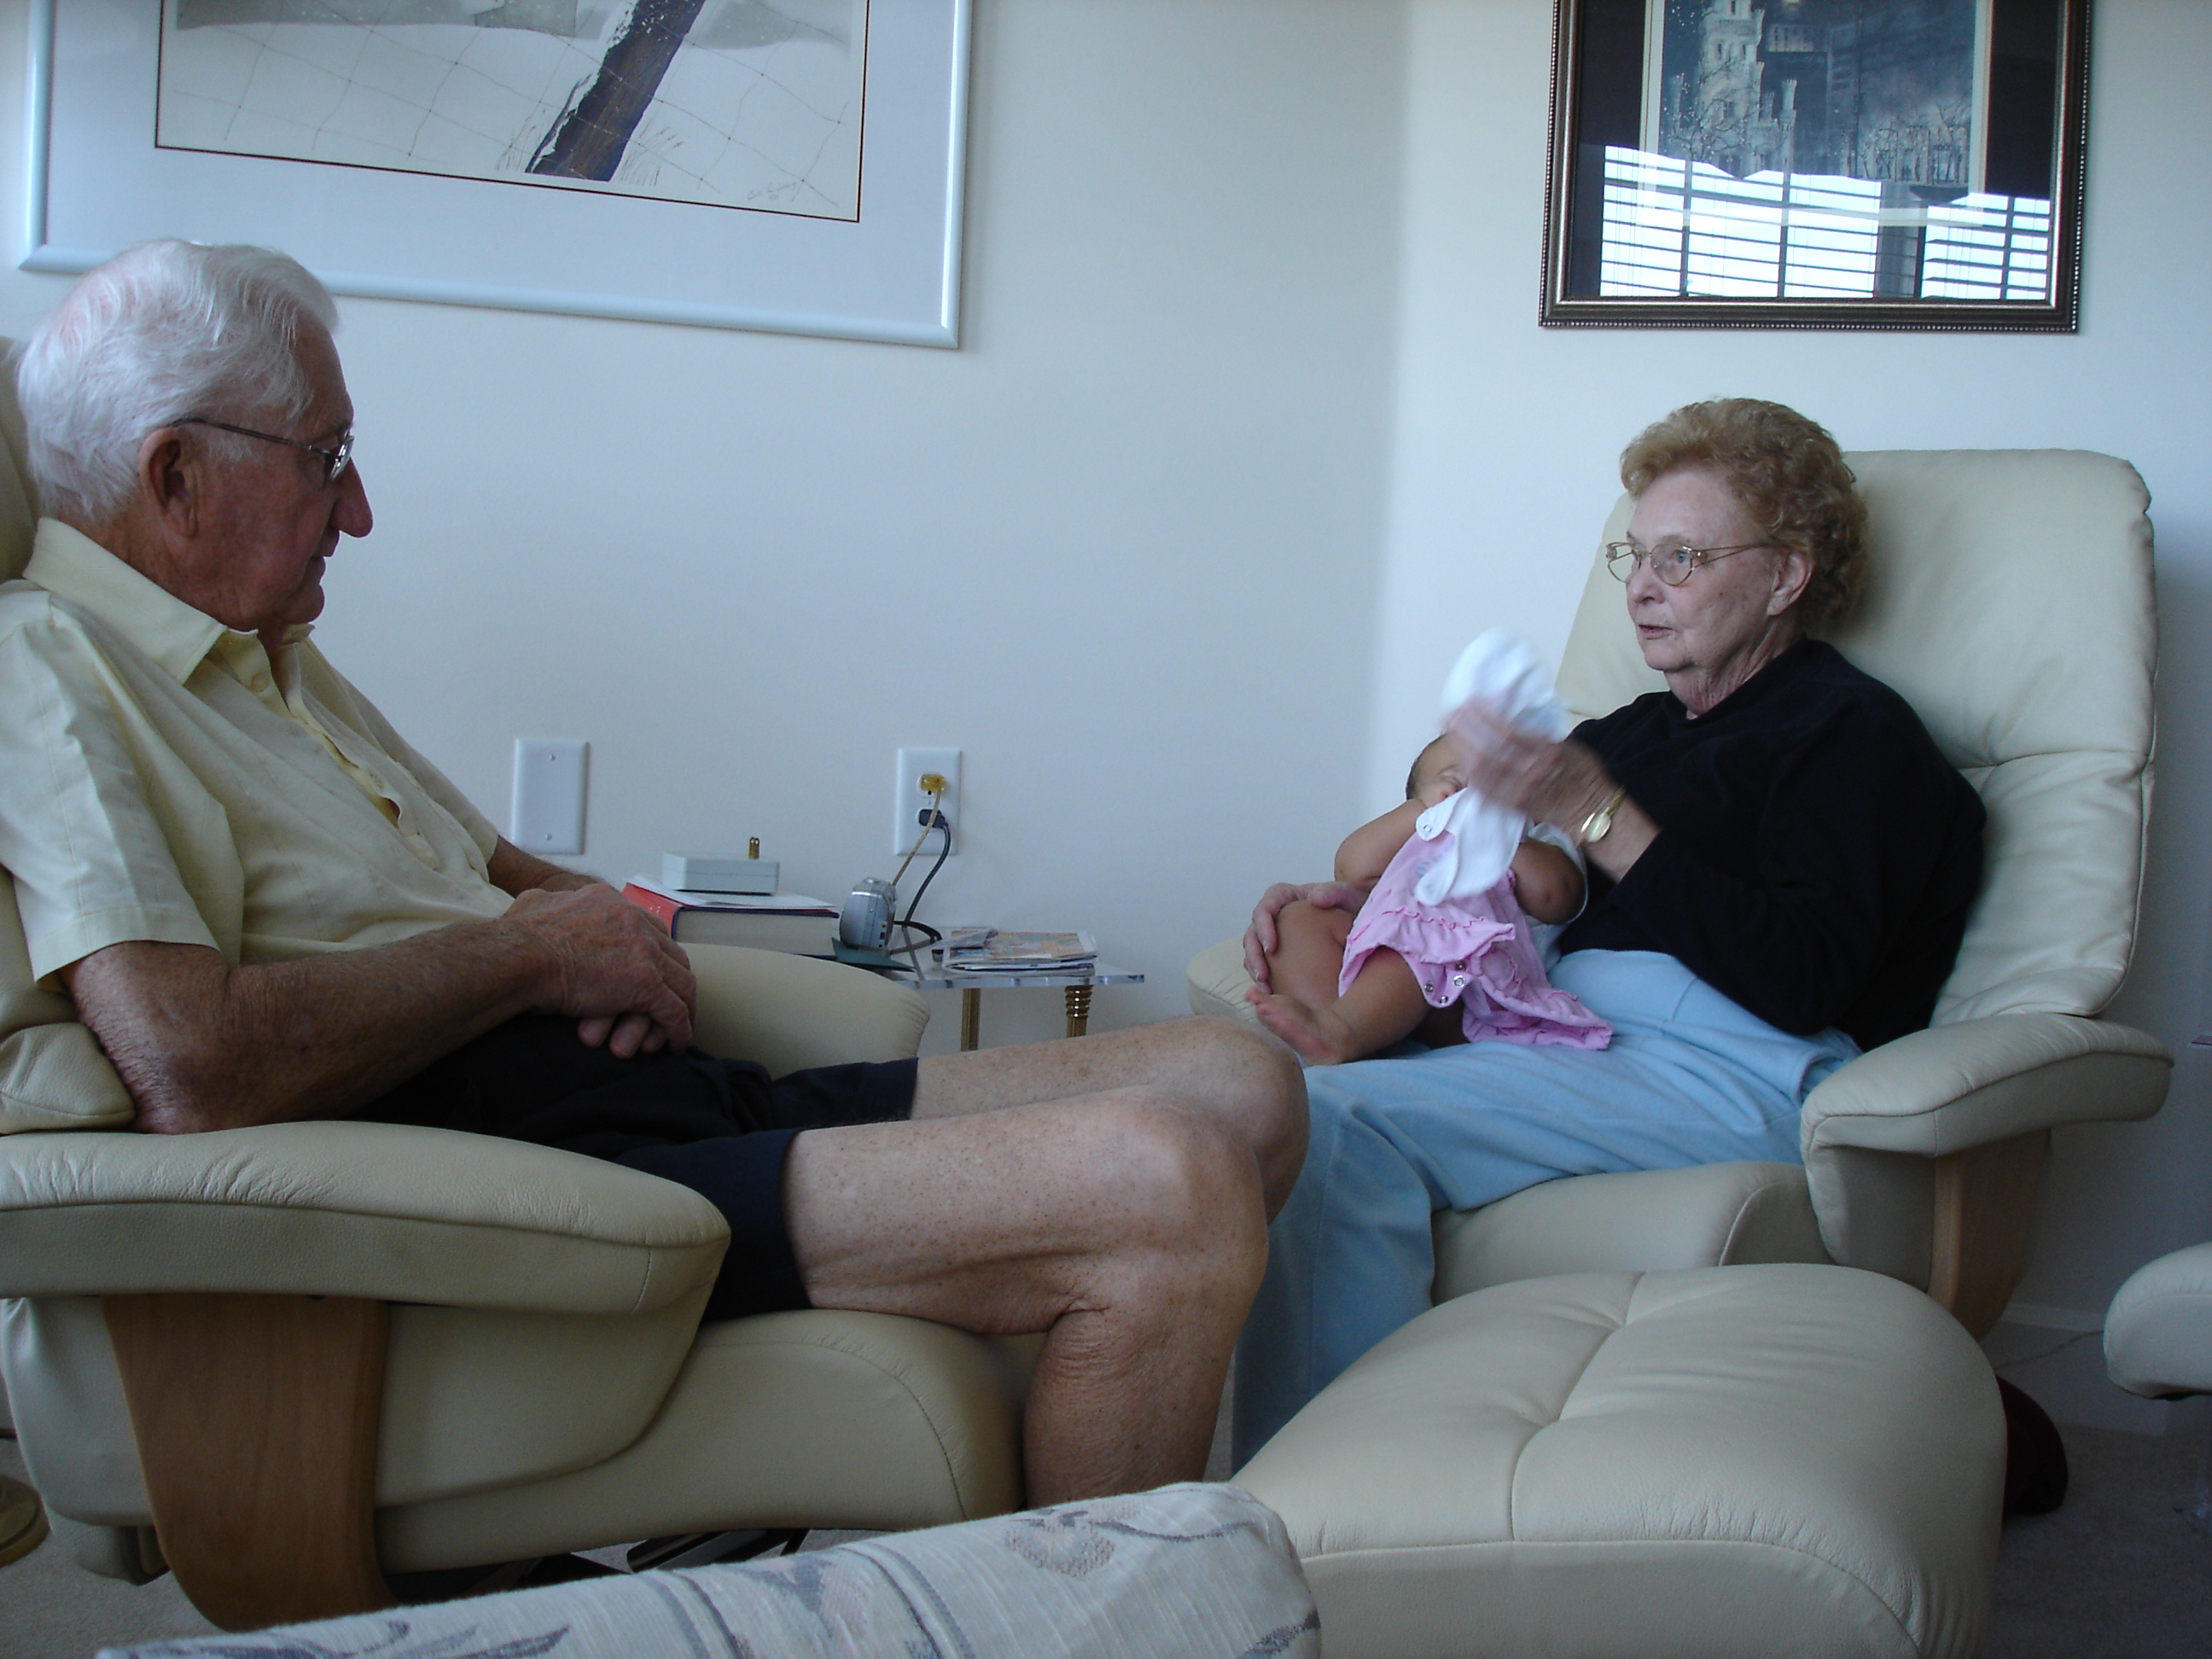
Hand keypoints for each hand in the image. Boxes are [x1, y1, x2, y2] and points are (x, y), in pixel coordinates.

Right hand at [503, 886, 696, 1056]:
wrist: (517, 956)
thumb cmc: (516, 938)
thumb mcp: (533, 903)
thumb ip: (547, 902)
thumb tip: (539, 900)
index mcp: (609, 902)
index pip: (648, 927)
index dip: (655, 951)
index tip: (654, 970)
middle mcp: (633, 922)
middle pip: (672, 954)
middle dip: (674, 981)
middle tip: (673, 1002)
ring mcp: (644, 952)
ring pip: (681, 983)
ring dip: (681, 1008)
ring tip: (677, 1028)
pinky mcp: (645, 984)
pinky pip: (674, 1011)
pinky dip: (678, 1030)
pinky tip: (675, 1044)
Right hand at [1243, 881, 1364, 989]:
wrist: (1356, 920)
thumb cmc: (1349, 902)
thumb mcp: (1345, 894)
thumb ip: (1333, 892)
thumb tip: (1315, 899)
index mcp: (1283, 897)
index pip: (1263, 910)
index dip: (1263, 929)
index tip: (1273, 948)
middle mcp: (1273, 915)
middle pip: (1252, 934)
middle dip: (1254, 955)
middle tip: (1264, 975)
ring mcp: (1273, 934)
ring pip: (1253, 951)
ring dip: (1255, 970)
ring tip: (1266, 988)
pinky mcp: (1278, 952)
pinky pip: (1263, 964)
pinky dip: (1265, 979)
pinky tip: (1273, 993)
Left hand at [1445, 699, 1620, 832]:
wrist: (1592, 810)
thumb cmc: (1583, 774)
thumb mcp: (1568, 745)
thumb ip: (1540, 734)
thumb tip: (1514, 717)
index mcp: (1545, 751)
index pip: (1507, 732)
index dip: (1484, 717)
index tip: (1470, 702)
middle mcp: (1530, 771)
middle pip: (1488, 749)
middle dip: (1466, 729)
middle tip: (1451, 712)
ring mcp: (1519, 790)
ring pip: (1482, 770)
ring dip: (1463, 748)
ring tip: (1451, 730)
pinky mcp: (1513, 806)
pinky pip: (1485, 790)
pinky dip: (1471, 773)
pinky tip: (1461, 759)